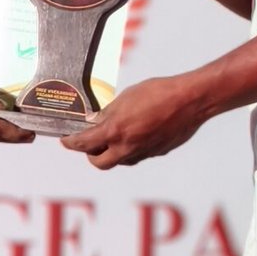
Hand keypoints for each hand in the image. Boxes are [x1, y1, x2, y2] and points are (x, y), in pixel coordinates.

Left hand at [62, 75, 206, 168]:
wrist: (190, 101)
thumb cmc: (158, 93)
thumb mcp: (126, 97)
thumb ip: (108, 113)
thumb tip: (94, 121)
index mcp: (115, 132)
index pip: (83, 144)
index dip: (70, 142)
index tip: (66, 140)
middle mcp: (127, 148)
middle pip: (99, 162)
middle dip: (91, 154)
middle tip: (90, 142)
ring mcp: (143, 153)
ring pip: (120, 160)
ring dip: (113, 152)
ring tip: (114, 135)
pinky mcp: (157, 153)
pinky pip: (138, 155)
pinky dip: (132, 147)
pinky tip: (137, 132)